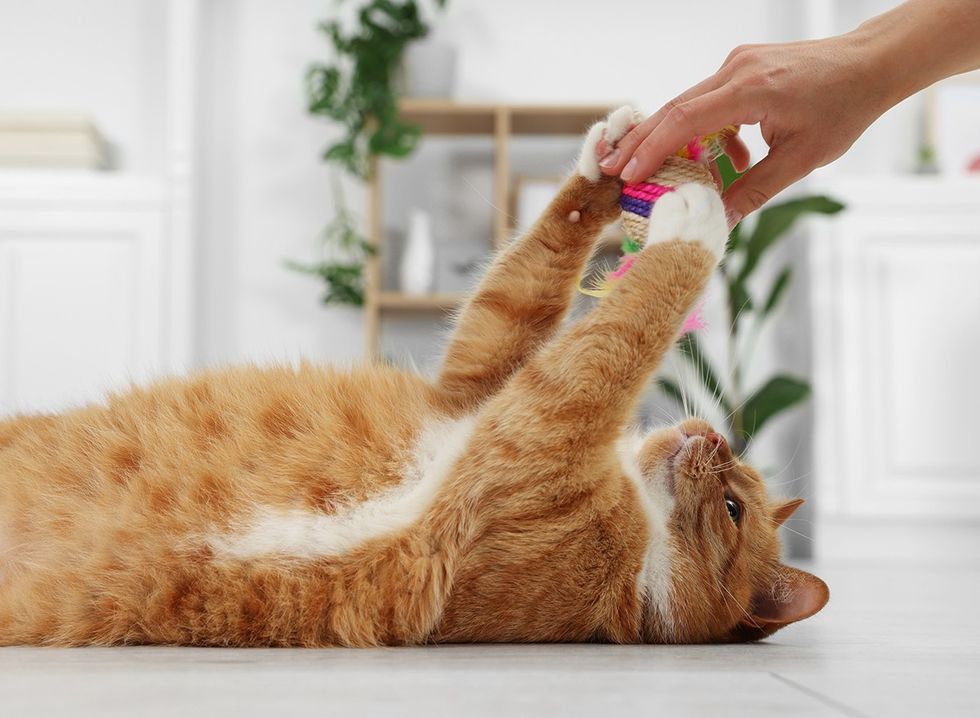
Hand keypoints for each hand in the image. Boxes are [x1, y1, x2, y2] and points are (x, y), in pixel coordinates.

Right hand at [598, 35, 889, 226]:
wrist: (871, 63)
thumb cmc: (843, 109)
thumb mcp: (800, 160)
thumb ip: (753, 190)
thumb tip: (716, 222)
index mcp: (751, 90)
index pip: (684, 119)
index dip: (650, 149)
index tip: (626, 175)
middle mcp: (736, 69)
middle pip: (672, 108)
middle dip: (640, 143)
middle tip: (612, 171)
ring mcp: (736, 64)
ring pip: (686, 105)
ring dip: (674, 141)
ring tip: (668, 175)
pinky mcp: (741, 66)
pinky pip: (708, 101)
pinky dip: (705, 131)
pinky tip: (730, 156)